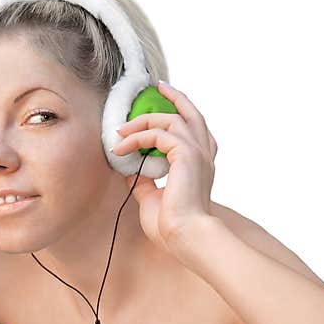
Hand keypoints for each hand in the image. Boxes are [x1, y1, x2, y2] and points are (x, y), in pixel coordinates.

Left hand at [112, 80, 216, 251]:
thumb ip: (144, 181)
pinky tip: (121, 149)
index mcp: (200, 164)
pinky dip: (137, 138)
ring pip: (170, 119)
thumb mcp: (152, 197)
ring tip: (120, 132)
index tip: (166, 97)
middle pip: (191, 114)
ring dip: (142, 122)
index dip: (182, 110)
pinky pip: (157, 134)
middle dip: (174, 97)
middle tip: (156, 88)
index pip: (195, 129)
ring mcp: (197, 152)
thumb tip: (129, 170)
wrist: (185, 235)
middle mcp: (203, 154)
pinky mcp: (186, 153)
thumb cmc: (173, 224)